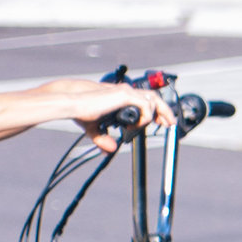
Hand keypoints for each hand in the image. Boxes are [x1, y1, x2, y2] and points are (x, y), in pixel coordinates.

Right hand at [48, 79, 173, 153]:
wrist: (72, 103)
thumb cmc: (80, 111)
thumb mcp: (94, 128)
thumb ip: (102, 138)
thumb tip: (109, 150)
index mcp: (121, 96)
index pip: (145, 100)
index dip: (155, 111)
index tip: (159, 123)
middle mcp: (126, 91)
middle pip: (154, 97)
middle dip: (164, 110)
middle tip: (169, 124)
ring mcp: (126, 92)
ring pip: (153, 100)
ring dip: (157, 114)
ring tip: (154, 126)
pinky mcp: (125, 95)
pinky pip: (145, 106)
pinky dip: (145, 117)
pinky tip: (134, 126)